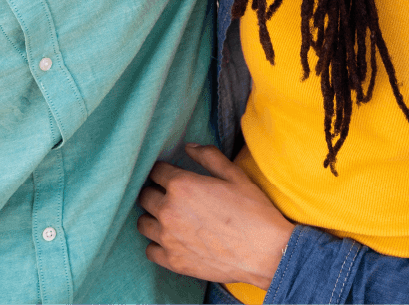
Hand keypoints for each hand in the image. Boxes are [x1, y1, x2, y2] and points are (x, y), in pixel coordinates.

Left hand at [137, 143, 294, 287]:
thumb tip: (189, 147)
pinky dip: (157, 244)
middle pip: (144, 195)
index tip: (170, 174)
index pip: (156, 171)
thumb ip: (208, 156)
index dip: (164, 170)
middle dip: (155, 191)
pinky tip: (173, 240)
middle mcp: (169, 211)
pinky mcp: (173, 262)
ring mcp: (168, 239)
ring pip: (142, 223)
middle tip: (169, 195)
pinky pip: (150, 250)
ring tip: (169, 217)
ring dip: (153, 217)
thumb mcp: (234, 174)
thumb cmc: (253, 210)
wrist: (266, 252)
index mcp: (182, 185)